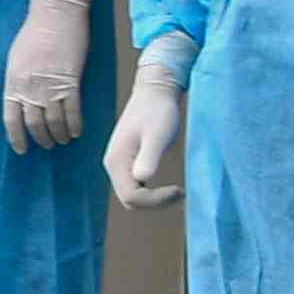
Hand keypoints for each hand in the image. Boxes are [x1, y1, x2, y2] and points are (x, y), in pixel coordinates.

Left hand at [2, 0, 95, 150]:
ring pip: (54, 121)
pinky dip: (75, 124)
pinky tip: (77, 131)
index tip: (22, 149)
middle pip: (34, 124)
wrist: (56, 13)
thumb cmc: (35, 31)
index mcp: (13, 82)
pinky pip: (73, 111)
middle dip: (41, 138)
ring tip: (63, 140)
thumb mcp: (16, 58)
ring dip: (59, 134)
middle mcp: (30, 87)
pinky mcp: (71, 81)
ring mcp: (50, 85)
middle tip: (47, 144)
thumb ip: (18, 81)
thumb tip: (21, 99)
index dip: (17, 137)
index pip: (11, 119)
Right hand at [104, 54, 188, 209]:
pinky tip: (167, 185)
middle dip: (155, 202)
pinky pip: (136, 186)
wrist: (155, 91)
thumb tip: (142, 179)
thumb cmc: (159, 110)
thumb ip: (149, 157)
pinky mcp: (127, 162)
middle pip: (129, 200)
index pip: (131, 197)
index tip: (179, 190)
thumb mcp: (158, 134)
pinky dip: (152, 191)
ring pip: (132, 195)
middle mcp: (113, 165)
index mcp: (117, 161)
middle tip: (180, 193)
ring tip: (176, 190)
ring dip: (154, 198)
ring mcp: (118, 164)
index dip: (155, 200)